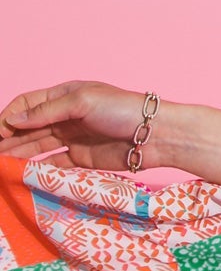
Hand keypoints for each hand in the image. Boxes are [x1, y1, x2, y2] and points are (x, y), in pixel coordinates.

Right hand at [0, 81, 151, 169]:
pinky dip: (39, 169)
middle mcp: (65, 116)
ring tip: (2, 164)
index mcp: (64, 96)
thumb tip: (13, 120)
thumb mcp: (81, 102)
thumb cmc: (122, 110)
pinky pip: (54, 164)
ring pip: (38, 146)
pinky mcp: (82, 159)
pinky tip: (24, 174)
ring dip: (19, 154)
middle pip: (29, 127)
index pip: (27, 104)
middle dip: (9, 138)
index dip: (10, 116)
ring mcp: (73, 138)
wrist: (155, 135)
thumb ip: (46, 112)